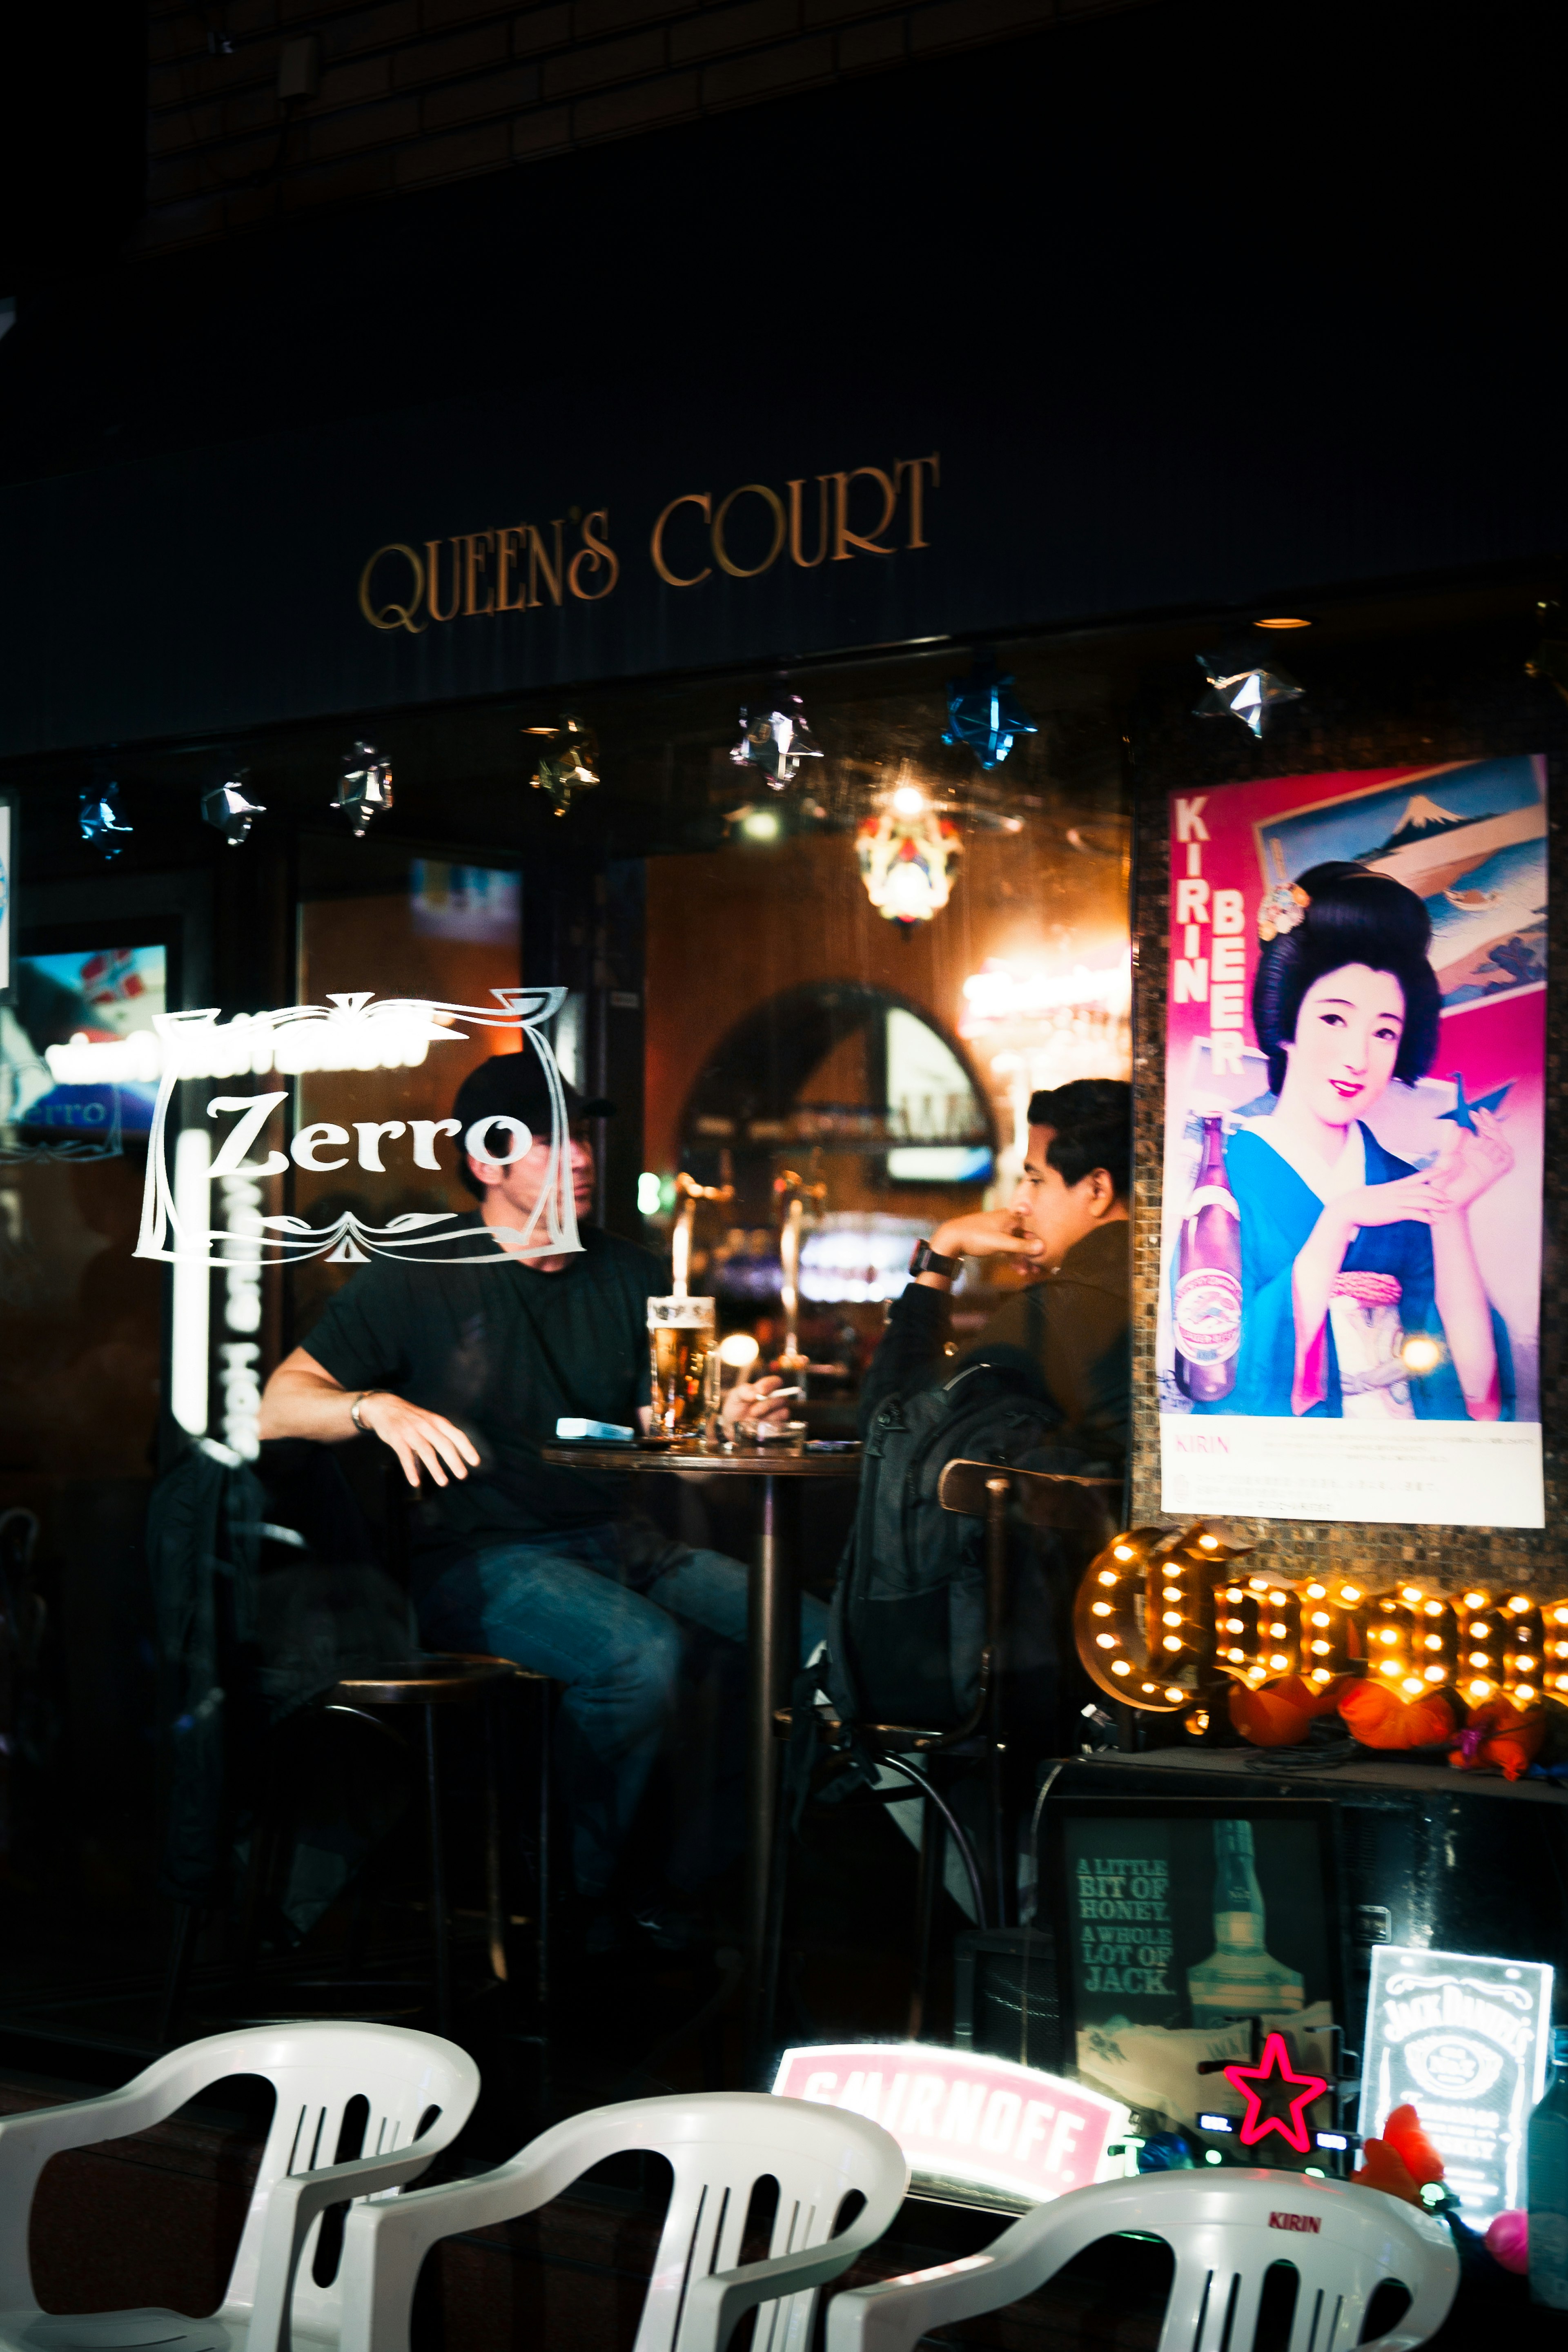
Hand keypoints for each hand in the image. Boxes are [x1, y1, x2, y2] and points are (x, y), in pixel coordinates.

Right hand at [357, 1393, 480, 1488]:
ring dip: (435, 1468)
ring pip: (426, 1451)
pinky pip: (405, 1456)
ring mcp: (411, 1431)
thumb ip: (438, 1439)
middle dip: (454, 1460)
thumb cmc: (410, 1418)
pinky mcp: (396, 1438)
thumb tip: (450, 1459)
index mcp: (437, 1421)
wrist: (384, 1406)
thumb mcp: (427, 1422)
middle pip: (443, 1444)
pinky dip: (410, 1470)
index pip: (456, 1435)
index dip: (467, 1448)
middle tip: (462, 1475)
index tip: (475, 1462)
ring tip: (443, 1482)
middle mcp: (426, 1425)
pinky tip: (415, 1482)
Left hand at [721, 1374, 792, 1429]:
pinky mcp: (777, 1425)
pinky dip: (771, 1423)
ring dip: (768, 1415)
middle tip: (752, 1410)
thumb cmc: (735, 1407)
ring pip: (783, 1410)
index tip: (762, 1391)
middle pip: (781, 1398)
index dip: (772, 1384)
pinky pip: (781, 1423)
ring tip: (753, 1417)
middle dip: (766, 1404)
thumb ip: (744, 1390)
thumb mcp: (735, 1396)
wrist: (732, 1425)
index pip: (776, 1382)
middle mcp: (773, 1399)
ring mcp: (776, 1413)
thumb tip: (758, 1392)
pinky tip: (760, 1424)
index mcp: (765, 1389)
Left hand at [929, 1209, 1045, 1268]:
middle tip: (1035, 1270)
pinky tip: (1016, 1268)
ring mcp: (998, 1228)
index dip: (1037, 1244)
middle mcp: (1006, 1220)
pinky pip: (1006, 1246)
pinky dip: (1011, 1256)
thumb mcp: (1001, 1243)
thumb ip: (1022, 1246)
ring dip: (1020, 1257)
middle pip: (1023, 1238)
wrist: (951, 1238)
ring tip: (1026, 1273)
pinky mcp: (991, 1236)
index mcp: (1010, 1217)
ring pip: (1014, 1243)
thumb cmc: (976, 1237)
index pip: (1030, 1230)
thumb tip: (1043, 1247)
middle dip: (1029, 1254)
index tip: (1042, 1258)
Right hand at [1331, 1172, 1441, 1231]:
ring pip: (1422, 1200)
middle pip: (1424, 1189)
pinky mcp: (1393, 1213)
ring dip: (1436, 1205)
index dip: (1432, 1172)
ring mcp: (1395, 1202)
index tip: (1444, 1169)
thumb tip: (1395, 1196)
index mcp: (1394, 1186)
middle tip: (1449, 1199)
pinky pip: (1414, 1214)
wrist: (1347, 1208)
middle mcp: (1397, 1192)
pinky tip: (1434, 1221)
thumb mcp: (1377, 1193)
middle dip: (1438, 1193)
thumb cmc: (1360, 1202)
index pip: (1417, 1177)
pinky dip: (1426, 1217)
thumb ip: (1389, 1193)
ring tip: (1445, 1209)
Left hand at [1427, 1107, 1513, 1214]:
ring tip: (1485, 1127)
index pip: (1482, 1131)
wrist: (1442, 1199)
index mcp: (1471, 1150)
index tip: (1474, 1112)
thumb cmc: (1441, 1180)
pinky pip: (1506, 1161)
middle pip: (1494, 1135)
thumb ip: (1453, 1140)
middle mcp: (1482, 1156)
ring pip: (1503, 1145)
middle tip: (1481, 1114)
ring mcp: (1489, 1165)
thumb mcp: (1446, 1156)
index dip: (1481, 1120)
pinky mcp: (1492, 1174)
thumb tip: (1457, 1123)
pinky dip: (1505, 1150)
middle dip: (1490, 1123)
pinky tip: (1496, 1140)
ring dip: (1496, 1134)